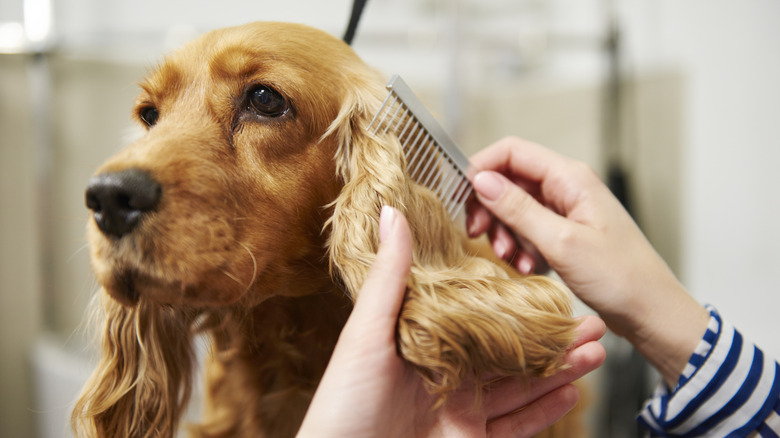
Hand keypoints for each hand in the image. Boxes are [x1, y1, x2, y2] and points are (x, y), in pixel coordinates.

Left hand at [297, 206, 605, 436]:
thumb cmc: (342, 402)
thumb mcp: (364, 333)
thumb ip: (389, 277)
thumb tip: (392, 215)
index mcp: (423, 344)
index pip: (478, 317)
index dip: (514, 303)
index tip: (547, 287)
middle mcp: (446, 377)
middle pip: (508, 353)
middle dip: (551, 338)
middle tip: (588, 321)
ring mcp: (460, 413)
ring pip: (520, 388)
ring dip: (559, 370)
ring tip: (595, 351)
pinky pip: (515, 426)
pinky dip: (545, 410)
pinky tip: (570, 389)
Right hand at [467, 137, 708, 385]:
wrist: (651, 311)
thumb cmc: (620, 277)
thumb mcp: (561, 242)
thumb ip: (518, 209)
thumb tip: (481, 180)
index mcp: (570, 178)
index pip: (512, 151)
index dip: (481, 168)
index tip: (462, 197)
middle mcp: (567, 188)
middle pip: (510, 180)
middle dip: (490, 207)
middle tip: (478, 235)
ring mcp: (566, 210)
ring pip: (516, 208)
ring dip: (505, 233)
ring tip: (512, 259)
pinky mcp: (565, 233)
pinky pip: (529, 230)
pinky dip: (521, 247)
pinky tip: (528, 268)